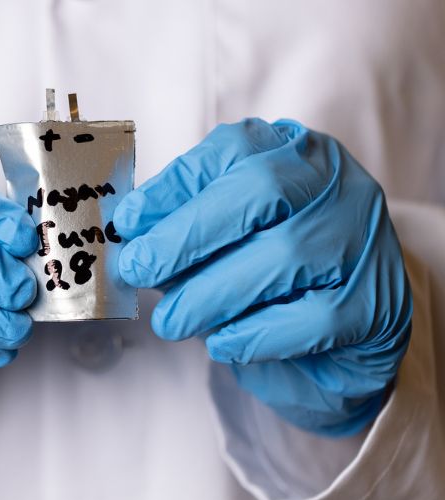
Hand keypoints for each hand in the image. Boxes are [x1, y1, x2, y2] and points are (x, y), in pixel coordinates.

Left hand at [114, 119, 411, 435]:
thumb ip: (185, 228)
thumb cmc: (269, 278)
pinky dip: (254, 334)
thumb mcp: (226, 239)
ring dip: (211, 293)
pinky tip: (221, 344)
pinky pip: (312, 318)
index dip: (174, 185)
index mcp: (294, 155)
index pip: (233, 150)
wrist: (343, 338)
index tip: (128, 221)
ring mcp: (363, 241)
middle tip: (139, 271)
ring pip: (285, 255)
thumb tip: (131, 234)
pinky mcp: (376, 304)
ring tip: (171, 321)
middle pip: (261, 191)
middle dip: (187, 234)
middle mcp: (336, 185)